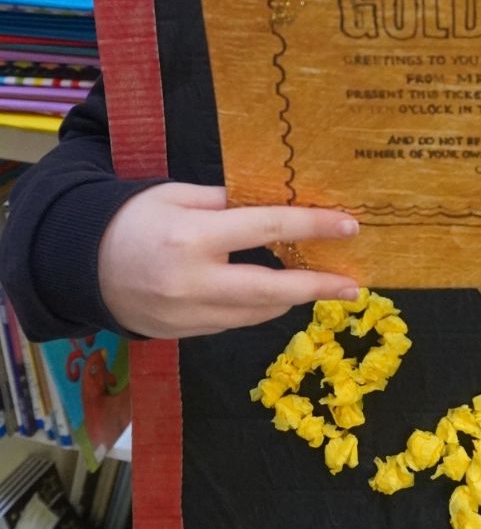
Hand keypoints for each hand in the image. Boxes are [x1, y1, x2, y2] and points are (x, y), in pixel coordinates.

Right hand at [98, 183, 361, 339]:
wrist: (79, 266)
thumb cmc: (130, 220)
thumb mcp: (175, 194)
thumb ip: (225, 201)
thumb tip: (274, 204)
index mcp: (193, 237)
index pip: (268, 229)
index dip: (313, 227)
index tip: (350, 227)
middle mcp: (194, 282)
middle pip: (271, 290)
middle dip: (317, 287)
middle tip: (352, 285)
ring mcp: (189, 314)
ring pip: (256, 313)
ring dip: (292, 299)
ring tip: (322, 286)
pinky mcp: (185, 334)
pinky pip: (234, 322)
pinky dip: (259, 309)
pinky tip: (277, 296)